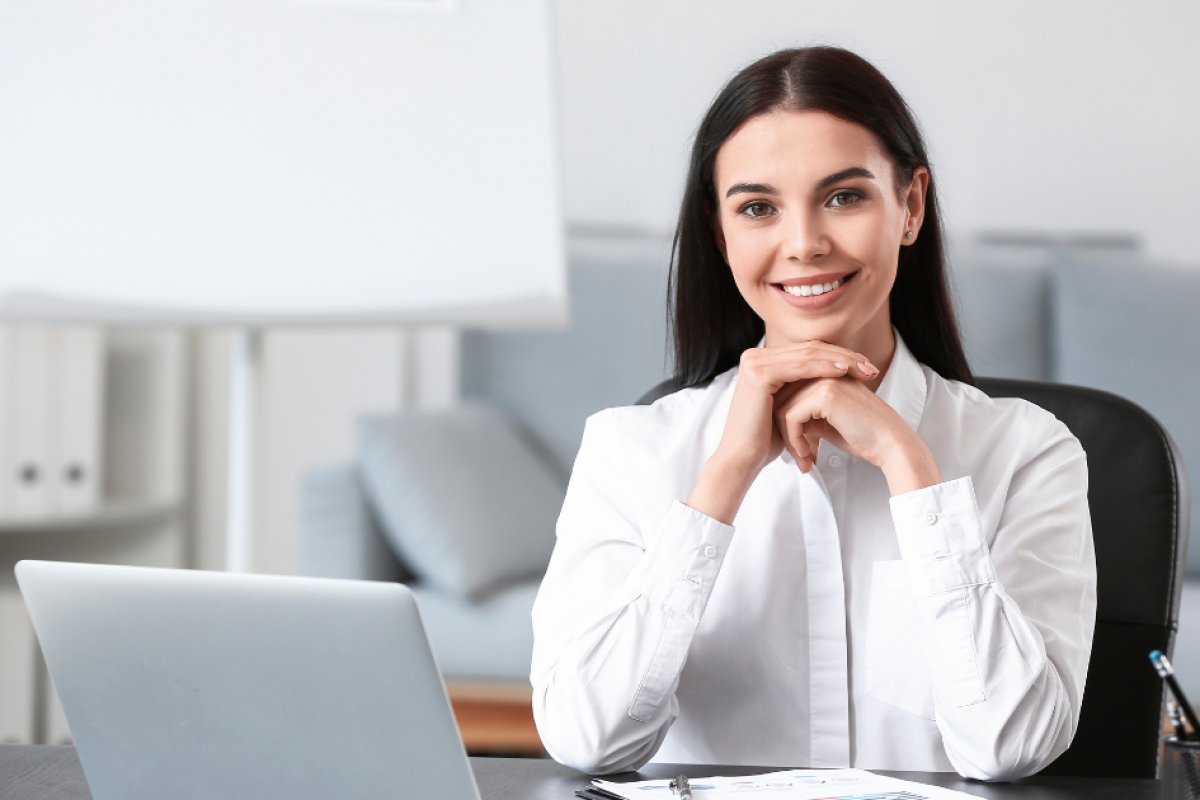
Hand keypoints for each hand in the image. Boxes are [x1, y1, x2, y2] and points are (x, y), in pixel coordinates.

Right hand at [686, 342, 878, 523]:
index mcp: (762, 361)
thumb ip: (803, 389)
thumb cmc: (765, 439)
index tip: (865, 367)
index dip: (838, 356)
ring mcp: (755, 362)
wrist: (741, 459)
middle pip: (809, 348)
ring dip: (839, 360)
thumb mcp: (788, 407)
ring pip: (807, 354)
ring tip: (863, 369)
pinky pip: (799, 366)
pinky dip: (824, 367)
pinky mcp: (758, 373)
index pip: (807, 351)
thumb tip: (835, 379)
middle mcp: (755, 356)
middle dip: (843, 356)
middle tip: (870, 367)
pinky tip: (843, 372)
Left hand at [773, 376, 941, 495]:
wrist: (891, 445)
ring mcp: (825, 380)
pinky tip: (806, 455)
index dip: (785, 421)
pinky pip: (792, 417)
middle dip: (784, 431)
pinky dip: (794, 439)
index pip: (788, 392)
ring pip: (783, 408)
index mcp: (826, 375)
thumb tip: (781, 418)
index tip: (794, 447)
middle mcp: (825, 372)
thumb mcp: (827, 422)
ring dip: (788, 438)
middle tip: (798, 457)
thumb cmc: (862, 437)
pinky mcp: (826, 395)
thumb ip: (806, 414)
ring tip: (802, 458)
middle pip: (782, 398)